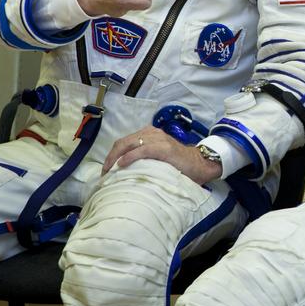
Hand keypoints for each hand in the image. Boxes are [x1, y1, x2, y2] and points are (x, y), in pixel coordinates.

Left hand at [101, 126, 222, 184]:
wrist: (199, 165)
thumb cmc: (178, 164)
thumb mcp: (157, 157)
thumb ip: (143, 157)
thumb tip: (123, 171)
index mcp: (149, 134)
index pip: (124, 141)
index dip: (112, 154)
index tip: (107, 169)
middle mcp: (152, 133)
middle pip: (123, 142)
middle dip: (111, 156)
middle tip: (105, 172)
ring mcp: (158, 139)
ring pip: (129, 143)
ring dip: (116, 157)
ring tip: (110, 170)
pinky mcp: (164, 148)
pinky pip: (142, 149)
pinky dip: (129, 157)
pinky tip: (122, 164)